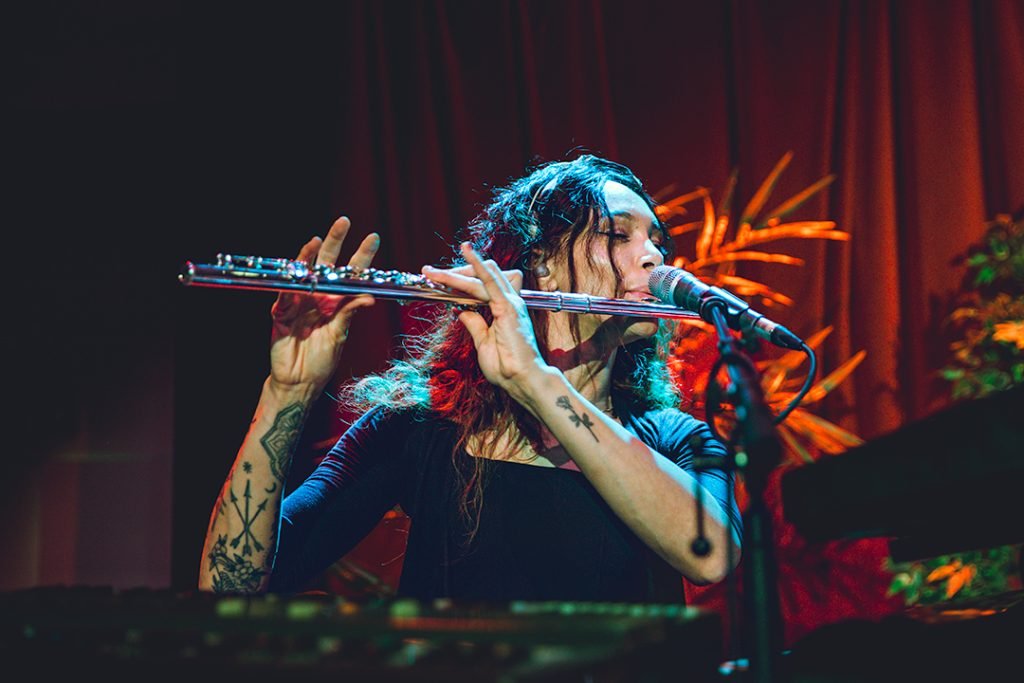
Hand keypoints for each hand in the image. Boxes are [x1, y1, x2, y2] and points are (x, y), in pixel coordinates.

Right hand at [269, 216, 378, 391]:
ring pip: (304, 273)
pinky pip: (285, 295)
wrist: (299, 381)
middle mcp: (319, 297)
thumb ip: (350, 314)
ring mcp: (299, 302)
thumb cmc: (322, 360)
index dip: (361, 256)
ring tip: (316, 239)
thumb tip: (369, 299)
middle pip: (326, 263)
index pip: (351, 274)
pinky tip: (297, 273)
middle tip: (344, 221)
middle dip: (334, 242)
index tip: (373, 237)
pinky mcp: (281, 313)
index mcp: (336, 302)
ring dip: (309, 256)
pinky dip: (290, 285)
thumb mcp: (339, 336)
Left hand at [422, 243, 548, 401]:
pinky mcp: (507, 306)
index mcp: (502, 308)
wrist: (523, 379)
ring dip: (455, 272)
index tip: (436, 281)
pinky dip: (477, 264)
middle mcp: (508, 301)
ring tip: (433, 273)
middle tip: (430, 274)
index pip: (480, 284)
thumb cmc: (507, 367)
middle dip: (454, 273)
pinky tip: (466, 251)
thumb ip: (474, 324)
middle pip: (479, 275)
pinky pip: (490, 279)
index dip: (458, 280)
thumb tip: (462, 310)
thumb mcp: (483, 343)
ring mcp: (509, 302)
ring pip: (480, 276)